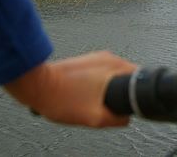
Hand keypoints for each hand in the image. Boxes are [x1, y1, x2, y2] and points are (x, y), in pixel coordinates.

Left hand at [4, 51, 136, 126]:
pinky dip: (98, 84)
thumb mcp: (94, 117)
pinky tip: (86, 94)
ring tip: (95, 100)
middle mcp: (107, 57)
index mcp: (114, 66)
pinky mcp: (85, 61)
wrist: (36, 87)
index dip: (138, 92)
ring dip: (109, 88)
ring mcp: (95, 58)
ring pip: (112, 75)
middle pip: (127, 76)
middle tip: (109, 105)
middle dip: (122, 91)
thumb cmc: (61, 98)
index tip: (131, 102)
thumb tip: (126, 119)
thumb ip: (116, 119)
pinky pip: (100, 74)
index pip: (140, 77)